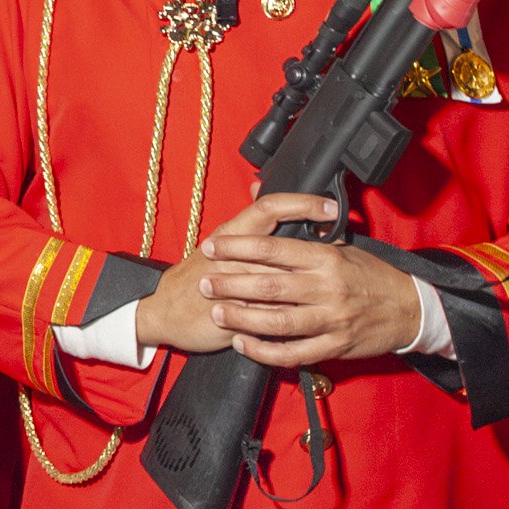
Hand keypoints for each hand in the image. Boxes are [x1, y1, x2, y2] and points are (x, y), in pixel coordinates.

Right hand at [135, 192, 335, 353]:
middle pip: (280, 245)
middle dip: (314, 247)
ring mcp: (232, 287)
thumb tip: (260, 191)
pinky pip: (270, 317)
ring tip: (338, 282)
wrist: (161, 309)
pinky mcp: (233, 316)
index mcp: (230, 235)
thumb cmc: (194, 275)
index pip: (268, 209)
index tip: (329, 207)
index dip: (300, 204)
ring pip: (279, 283)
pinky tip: (315, 316)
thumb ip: (246, 223)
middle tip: (346, 242)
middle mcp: (233, 257)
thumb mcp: (216, 242)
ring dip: (309, 284)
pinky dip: (292, 317)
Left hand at [197, 196, 422, 366]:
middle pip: (270, 286)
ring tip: (216, 313)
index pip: (274, 248)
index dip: (237, 247)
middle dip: (231, 284)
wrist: (410, 308)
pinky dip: (265, 351)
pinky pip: (294, 352)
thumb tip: (259, 190)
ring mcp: (332, 319)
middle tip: (204, 283)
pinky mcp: (335, 347)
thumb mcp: (341, 244)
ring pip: (278, 321)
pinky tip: (243, 344)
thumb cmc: (368, 274)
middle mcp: (328, 288)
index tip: (211, 247)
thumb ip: (298, 226)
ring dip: (242, 318)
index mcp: (326, 258)